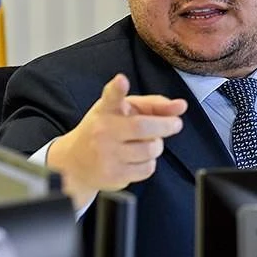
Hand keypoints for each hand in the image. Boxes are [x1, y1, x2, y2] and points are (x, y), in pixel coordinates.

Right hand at [47, 73, 187, 208]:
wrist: (75, 162)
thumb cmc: (106, 130)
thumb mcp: (125, 110)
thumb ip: (153, 105)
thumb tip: (181, 106)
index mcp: (106, 109)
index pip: (111, 97)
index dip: (117, 88)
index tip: (122, 81)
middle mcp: (103, 130)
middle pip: (142, 127)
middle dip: (166, 125)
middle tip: (175, 124)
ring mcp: (106, 154)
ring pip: (150, 149)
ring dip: (157, 145)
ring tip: (147, 143)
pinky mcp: (113, 175)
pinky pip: (148, 168)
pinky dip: (149, 162)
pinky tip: (137, 158)